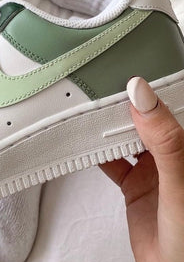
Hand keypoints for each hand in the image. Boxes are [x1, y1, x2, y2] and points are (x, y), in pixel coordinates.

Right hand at [100, 77, 183, 261]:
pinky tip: (86, 145)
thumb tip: (143, 96)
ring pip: (125, 138)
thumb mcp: (178, 183)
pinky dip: (97, 152)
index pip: (164, 108)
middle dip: (121, 107)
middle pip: (141, 120)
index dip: (147, 91)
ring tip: (88, 114)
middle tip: (98, 92)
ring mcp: (151, 169)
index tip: (123, 77)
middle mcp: (170, 155)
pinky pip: (112, 160)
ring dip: (107, 129)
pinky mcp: (134, 184)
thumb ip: (164, 140)